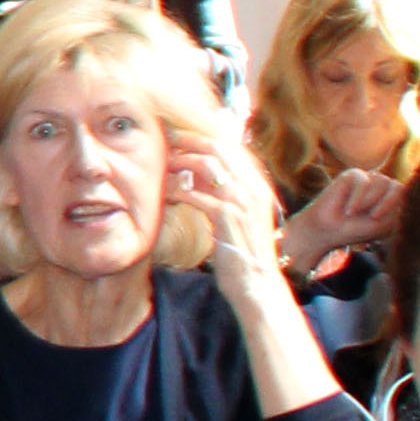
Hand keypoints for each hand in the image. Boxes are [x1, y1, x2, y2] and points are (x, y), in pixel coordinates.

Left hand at [165, 126, 291, 283]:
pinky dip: (178, 191)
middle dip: (188, 141)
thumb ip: (221, 191)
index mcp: (257, 185)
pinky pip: (197, 194)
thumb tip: (197, 171)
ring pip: (208, 166)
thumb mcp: (235, 214)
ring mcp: (243, 201)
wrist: (256, 284)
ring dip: (180, 163)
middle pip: (218, 148)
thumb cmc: (241, 250)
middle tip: (164, 142)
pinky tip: (165, 196)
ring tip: (162, 168)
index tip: (176, 136)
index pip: (229, 147)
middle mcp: (253, 188)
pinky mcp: (229, 218)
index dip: (200, 138)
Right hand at [283, 168, 402, 280]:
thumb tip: (408, 190)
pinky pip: (364, 182)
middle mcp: (383, 186)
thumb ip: (400, 208)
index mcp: (393, 198)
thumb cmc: (357, 229)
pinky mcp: (353, 174)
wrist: (329, 231)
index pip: (407, 195)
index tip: (382, 221)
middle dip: (387, 204)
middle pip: (398, 187)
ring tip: (356, 213)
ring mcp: (368, 179)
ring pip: (383, 182)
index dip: (396, 208)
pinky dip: (358, 199)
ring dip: (371, 202)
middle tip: (373, 217)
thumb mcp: (386, 223)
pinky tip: (349, 210)